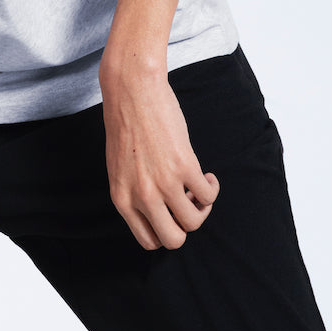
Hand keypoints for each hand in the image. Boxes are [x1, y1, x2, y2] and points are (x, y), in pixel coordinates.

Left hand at [99, 66, 218, 250]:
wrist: (132, 90)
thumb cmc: (125, 124)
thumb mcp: (119, 167)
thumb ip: (133, 192)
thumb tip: (156, 212)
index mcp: (121, 198)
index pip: (147, 240)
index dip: (165, 229)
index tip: (170, 212)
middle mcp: (141, 196)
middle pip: (173, 240)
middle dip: (184, 226)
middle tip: (186, 203)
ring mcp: (163, 183)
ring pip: (194, 221)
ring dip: (202, 207)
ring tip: (197, 186)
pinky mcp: (184, 166)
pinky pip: (208, 195)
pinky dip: (212, 188)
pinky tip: (206, 174)